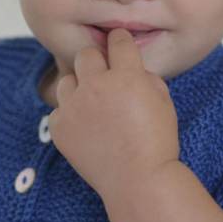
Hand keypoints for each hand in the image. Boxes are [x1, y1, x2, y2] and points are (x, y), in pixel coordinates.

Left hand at [47, 27, 178, 204]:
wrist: (138, 181)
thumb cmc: (157, 142)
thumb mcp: (164, 100)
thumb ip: (144, 76)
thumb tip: (130, 68)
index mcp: (126, 75)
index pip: (118, 40)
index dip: (120, 42)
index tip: (119, 47)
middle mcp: (96, 86)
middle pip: (86, 55)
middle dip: (96, 62)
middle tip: (105, 80)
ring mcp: (74, 107)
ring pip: (66, 80)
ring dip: (79, 88)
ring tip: (93, 107)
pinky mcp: (60, 128)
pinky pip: (59, 110)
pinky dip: (70, 116)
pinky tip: (86, 129)